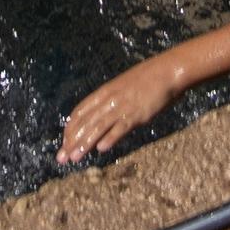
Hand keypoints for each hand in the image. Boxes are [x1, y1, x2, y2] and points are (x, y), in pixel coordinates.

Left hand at [58, 62, 182, 164]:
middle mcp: (109, 99)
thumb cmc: (146, 80)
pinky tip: (101, 149)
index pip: (80, 111)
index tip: (64, 143)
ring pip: (98, 127)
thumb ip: (111, 101)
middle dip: (72, 141)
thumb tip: (101, 117)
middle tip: (61, 158)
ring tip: (75, 158)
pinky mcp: (136, 114)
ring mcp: (122, 107)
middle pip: (85, 122)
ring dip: (85, 143)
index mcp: (104, 92)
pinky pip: (120, 127)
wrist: (167, 71)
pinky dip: (110, 138)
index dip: (70, 128)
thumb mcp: (123, 87)